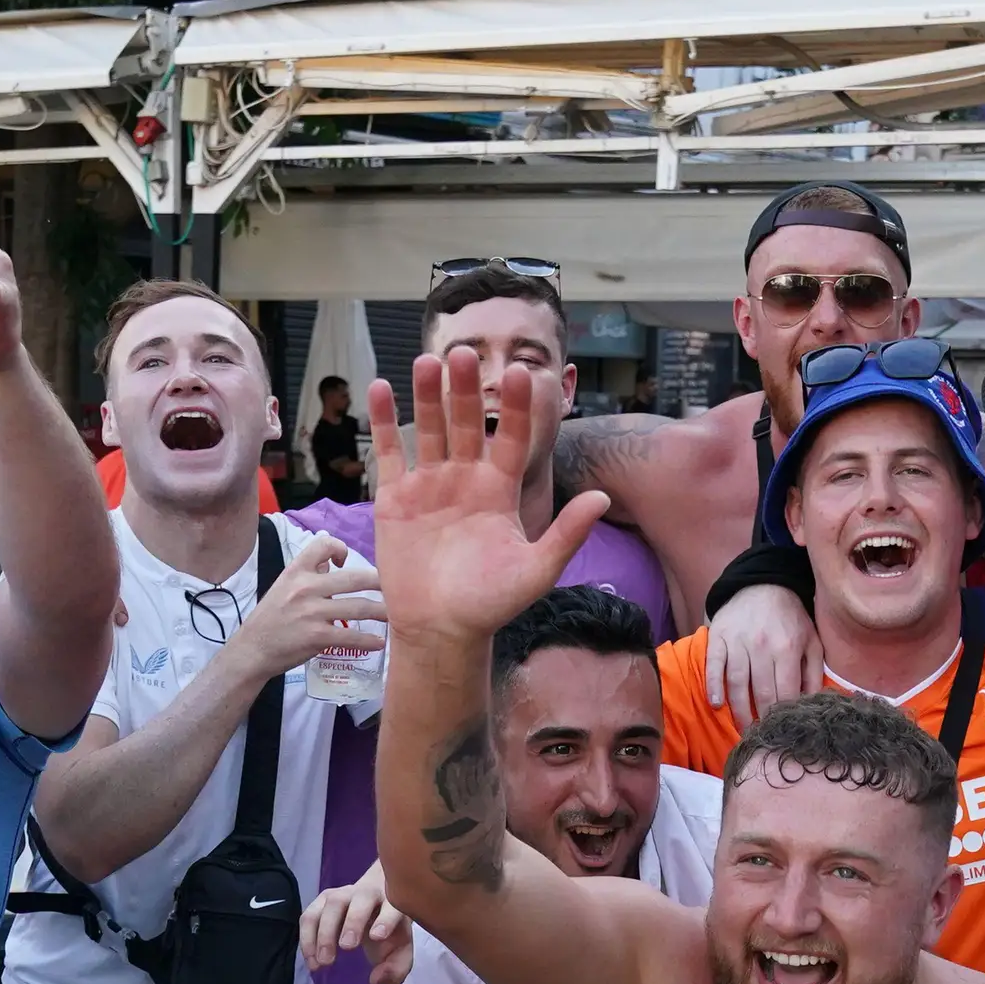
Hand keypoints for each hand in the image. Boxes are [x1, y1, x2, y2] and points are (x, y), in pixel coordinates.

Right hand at [223, 536, 388, 687]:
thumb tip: (335, 563)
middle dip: (380, 583)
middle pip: (354, 578)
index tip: (347, 562)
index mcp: (296, 571)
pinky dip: (369, 640)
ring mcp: (313, 612)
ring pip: (359, 607)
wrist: (253, 649)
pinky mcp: (319, 637)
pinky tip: (379, 642)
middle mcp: (306, 588)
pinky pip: (352, 635)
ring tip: (396, 615)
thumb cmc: (271, 618)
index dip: (341, 548)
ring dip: (382, 611)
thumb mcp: (284, 586)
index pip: (323, 545)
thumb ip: (309, 574)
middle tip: (396, 588)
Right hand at [300, 864, 412, 983]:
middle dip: (352, 922)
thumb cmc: (389, 930)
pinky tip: (311, 959)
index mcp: (393, 903)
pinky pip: (310, 915)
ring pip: (331, 904)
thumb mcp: (400, 952)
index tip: (377, 937)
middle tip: (346, 948)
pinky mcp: (322, 900)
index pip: (392, 907)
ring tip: (323, 961)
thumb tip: (375, 979)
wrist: (375, 905)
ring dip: (324, 932)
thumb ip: (395, 969)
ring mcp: (343, 893)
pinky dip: (308, 937)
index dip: (386, 920)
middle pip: (360, 900)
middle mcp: (368, 893)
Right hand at [371, 346, 611, 646]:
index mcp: (500, 490)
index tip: (521, 374)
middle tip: (465, 354)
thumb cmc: (491, 605)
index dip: (515, 408)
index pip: (510, 438)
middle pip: (465, 423)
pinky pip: (390, 452)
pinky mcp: (395, 497)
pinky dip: (383, 421)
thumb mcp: (536, 571)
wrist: (440, 629)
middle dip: (465, 390)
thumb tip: (604, 497)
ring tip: (427, 361)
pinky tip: (381, 388)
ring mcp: (429, 485)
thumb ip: (567, 533)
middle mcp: (466, 479)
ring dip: (428, 395)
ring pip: (429, 429)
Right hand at [706, 582, 819, 723]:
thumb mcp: (811, 641)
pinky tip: (716, 704)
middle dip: (762, 720)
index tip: (783, 731)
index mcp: (787, 648)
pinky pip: (714, 665)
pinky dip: (714, 686)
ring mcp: (738, 641)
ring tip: (743, 730)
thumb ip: (813, 673)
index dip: (784, 715)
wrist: (763, 585)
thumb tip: (811, 704)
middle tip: (763, 737)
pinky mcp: (719, 637)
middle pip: (761, 693)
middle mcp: (761, 646)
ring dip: (739, 711)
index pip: (785, 692)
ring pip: (737, 684)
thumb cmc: (791, 619)